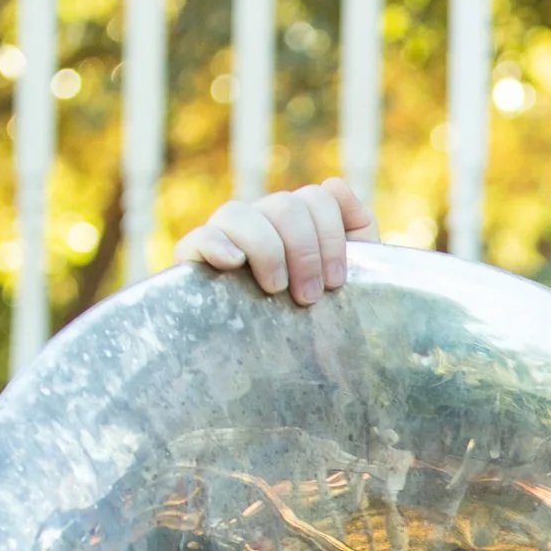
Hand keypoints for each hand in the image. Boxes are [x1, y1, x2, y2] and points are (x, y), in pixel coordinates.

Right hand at [175, 175, 372, 304]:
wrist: (275, 366)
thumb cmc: (316, 318)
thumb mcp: (350, 275)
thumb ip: (356, 228)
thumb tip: (334, 184)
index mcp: (297, 222)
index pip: (317, 198)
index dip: (332, 238)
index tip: (336, 283)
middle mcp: (261, 221)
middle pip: (284, 205)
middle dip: (305, 252)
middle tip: (309, 297)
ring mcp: (225, 236)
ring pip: (239, 212)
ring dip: (267, 250)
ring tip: (276, 289)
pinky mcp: (194, 260)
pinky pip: (200, 236)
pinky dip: (218, 244)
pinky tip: (234, 263)